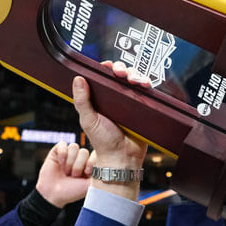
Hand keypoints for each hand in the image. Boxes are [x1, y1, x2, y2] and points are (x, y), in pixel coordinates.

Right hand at [35, 142, 95, 207]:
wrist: (53, 194)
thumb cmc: (72, 192)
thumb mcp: (89, 185)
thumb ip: (99, 174)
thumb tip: (108, 164)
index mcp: (90, 165)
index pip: (95, 154)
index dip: (91, 163)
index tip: (86, 174)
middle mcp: (81, 158)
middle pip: (84, 151)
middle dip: (78, 166)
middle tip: (73, 176)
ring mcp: (69, 153)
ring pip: (74, 147)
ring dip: (69, 162)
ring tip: (66, 172)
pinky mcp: (58, 151)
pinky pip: (63, 144)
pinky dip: (62, 154)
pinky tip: (60, 163)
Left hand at [71, 74, 148, 199]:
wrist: (122, 158)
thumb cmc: (103, 142)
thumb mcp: (88, 119)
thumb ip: (82, 100)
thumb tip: (78, 78)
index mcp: (101, 98)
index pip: (104, 76)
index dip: (107, 68)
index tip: (107, 66)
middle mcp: (116, 98)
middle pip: (121, 74)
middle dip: (123, 69)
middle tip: (121, 74)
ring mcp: (131, 102)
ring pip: (135, 80)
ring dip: (136, 74)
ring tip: (135, 81)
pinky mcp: (144, 108)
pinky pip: (147, 92)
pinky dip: (147, 84)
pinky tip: (145, 85)